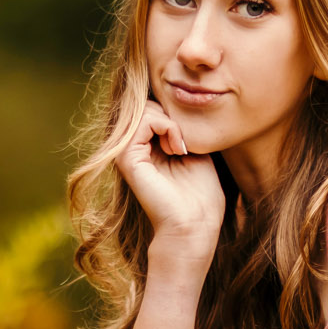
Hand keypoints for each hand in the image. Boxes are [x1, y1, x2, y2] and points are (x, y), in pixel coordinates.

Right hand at [115, 100, 224, 257]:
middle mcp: (132, 150)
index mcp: (146, 149)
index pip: (152, 110)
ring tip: (181, 145)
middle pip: (145, 105)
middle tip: (185, 141)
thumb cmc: (200, 194)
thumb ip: (182, 130)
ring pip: (143, 110)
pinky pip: (143, 121)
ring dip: (170, 121)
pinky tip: (177, 147)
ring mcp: (127, 154)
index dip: (173, 114)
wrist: (195, 224)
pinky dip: (166, 126)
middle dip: (171, 115)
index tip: (190, 139)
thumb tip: (180, 105)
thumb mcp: (195, 151)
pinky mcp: (127, 159)